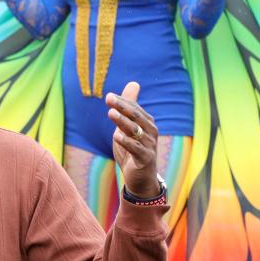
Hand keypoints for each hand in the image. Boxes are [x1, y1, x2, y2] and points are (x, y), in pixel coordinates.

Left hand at [107, 82, 159, 198]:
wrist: (141, 177)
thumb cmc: (134, 149)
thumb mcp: (129, 126)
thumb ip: (129, 107)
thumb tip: (133, 83)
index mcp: (146, 122)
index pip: (134, 108)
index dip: (122, 101)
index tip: (108, 96)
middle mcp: (150, 131)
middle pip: (136, 116)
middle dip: (122, 107)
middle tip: (108, 99)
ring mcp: (149, 145)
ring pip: (135, 131)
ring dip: (123, 121)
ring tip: (111, 114)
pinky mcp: (145, 159)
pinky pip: (136, 148)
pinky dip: (126, 142)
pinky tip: (116, 136)